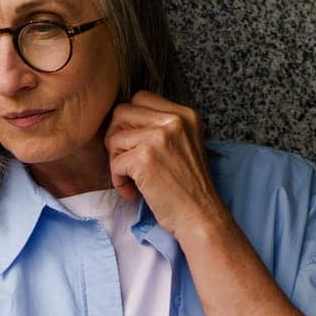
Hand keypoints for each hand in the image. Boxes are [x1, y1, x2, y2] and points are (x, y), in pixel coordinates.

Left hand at [102, 91, 229, 241]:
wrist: (200, 216)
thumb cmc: (189, 188)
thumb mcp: (185, 146)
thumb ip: (162, 129)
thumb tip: (122, 123)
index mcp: (185, 114)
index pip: (140, 99)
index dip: (129, 121)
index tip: (133, 144)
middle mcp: (173, 120)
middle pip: (122, 112)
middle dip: (116, 137)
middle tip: (125, 161)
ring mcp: (159, 138)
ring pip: (114, 138)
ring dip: (116, 162)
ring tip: (131, 180)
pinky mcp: (144, 158)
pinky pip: (114, 163)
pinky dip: (118, 181)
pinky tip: (132, 192)